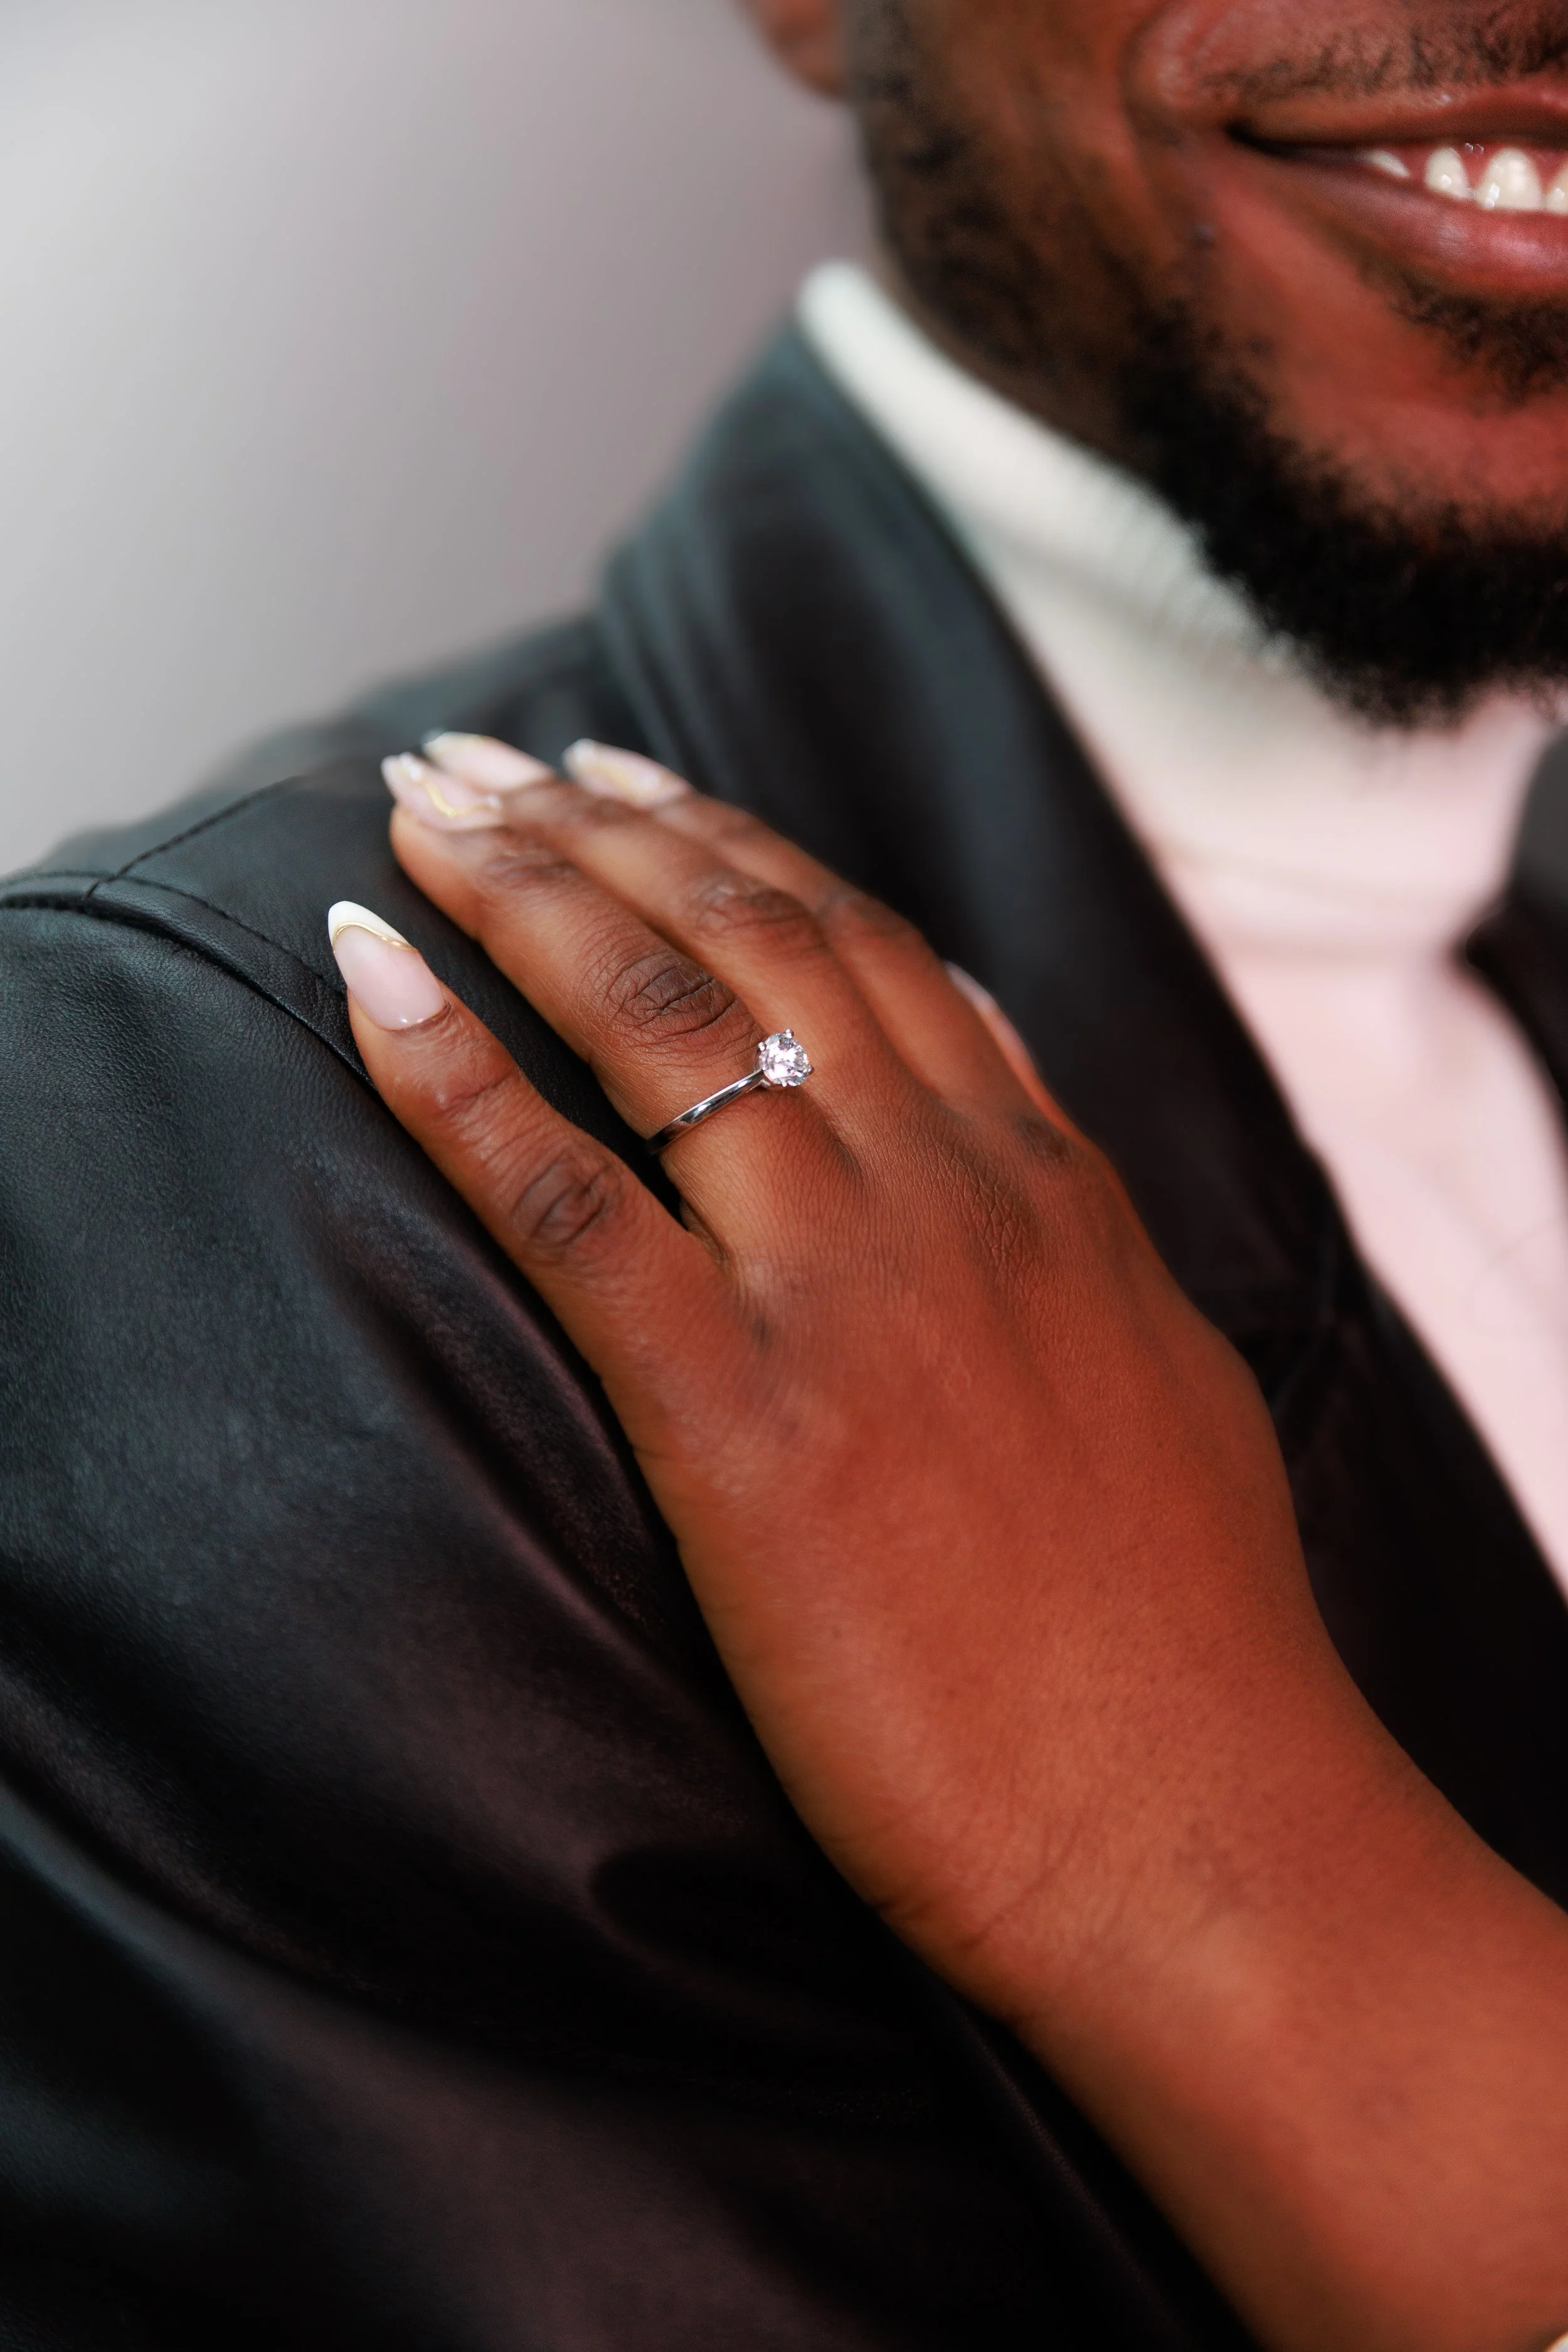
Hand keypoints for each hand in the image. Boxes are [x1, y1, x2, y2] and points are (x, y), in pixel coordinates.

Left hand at [327, 736, 1567, 2351]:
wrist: (1196, 1822)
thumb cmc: (1182, 1636)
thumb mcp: (1160, 1366)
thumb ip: (1074, 1222)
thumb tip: (1019, 1113)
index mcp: (1044, 1178)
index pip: (863, 947)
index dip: (724, 843)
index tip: (623, 780)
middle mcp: (945, 1192)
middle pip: (742, 943)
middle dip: (594, 826)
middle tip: (479, 760)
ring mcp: (846, 1291)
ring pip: (653, 1021)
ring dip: (518, 892)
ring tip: (420, 813)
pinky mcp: (745, 1419)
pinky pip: (566, 1205)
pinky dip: (454, 1077)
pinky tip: (370, 983)